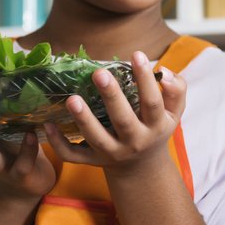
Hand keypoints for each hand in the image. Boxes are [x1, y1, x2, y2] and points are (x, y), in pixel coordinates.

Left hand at [44, 51, 186, 176]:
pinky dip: (58, 143)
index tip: (137, 54)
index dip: (146, 79)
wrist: (142, 169)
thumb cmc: (156, 129)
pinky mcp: (93, 162)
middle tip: (99, 73)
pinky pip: (73, 156)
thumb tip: (165, 71)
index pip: (152, 102)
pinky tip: (48, 123)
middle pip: (123, 120)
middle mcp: (134, 142)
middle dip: (111, 97)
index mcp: (155, 127)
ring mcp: (112, 153)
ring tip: (72, 98)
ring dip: (83, 119)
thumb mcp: (173, 113)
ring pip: (96, 139)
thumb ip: (176, 91)